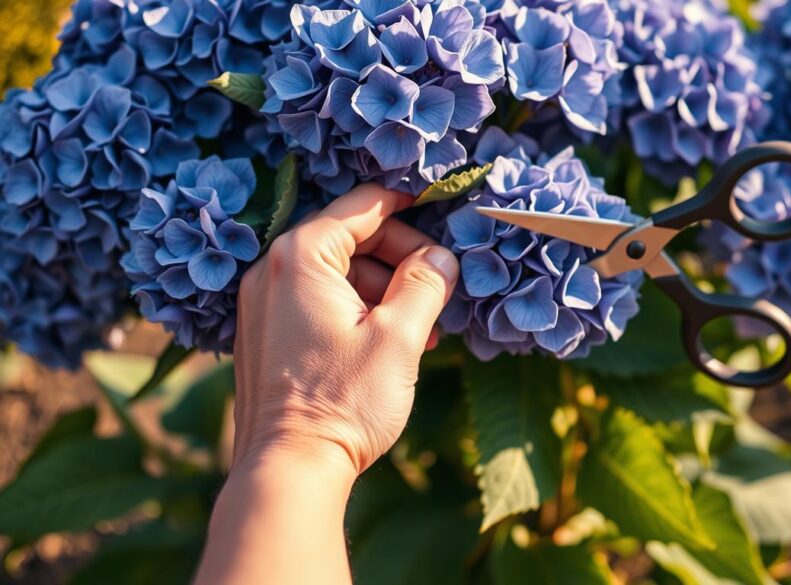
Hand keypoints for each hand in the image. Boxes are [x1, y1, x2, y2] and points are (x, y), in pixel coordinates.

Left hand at [231, 183, 459, 472]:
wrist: (289, 470)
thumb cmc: (344, 402)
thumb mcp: (400, 337)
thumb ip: (425, 284)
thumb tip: (440, 257)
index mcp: (300, 257)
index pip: (362, 206)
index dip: (409, 204)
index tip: (443, 209)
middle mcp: (271, 271)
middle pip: (349, 239)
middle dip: (400, 258)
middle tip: (438, 288)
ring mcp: (263, 306)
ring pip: (336, 274)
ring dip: (383, 290)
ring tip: (421, 328)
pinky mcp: (266, 337)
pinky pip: (317, 303)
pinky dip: (356, 310)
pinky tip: (389, 344)